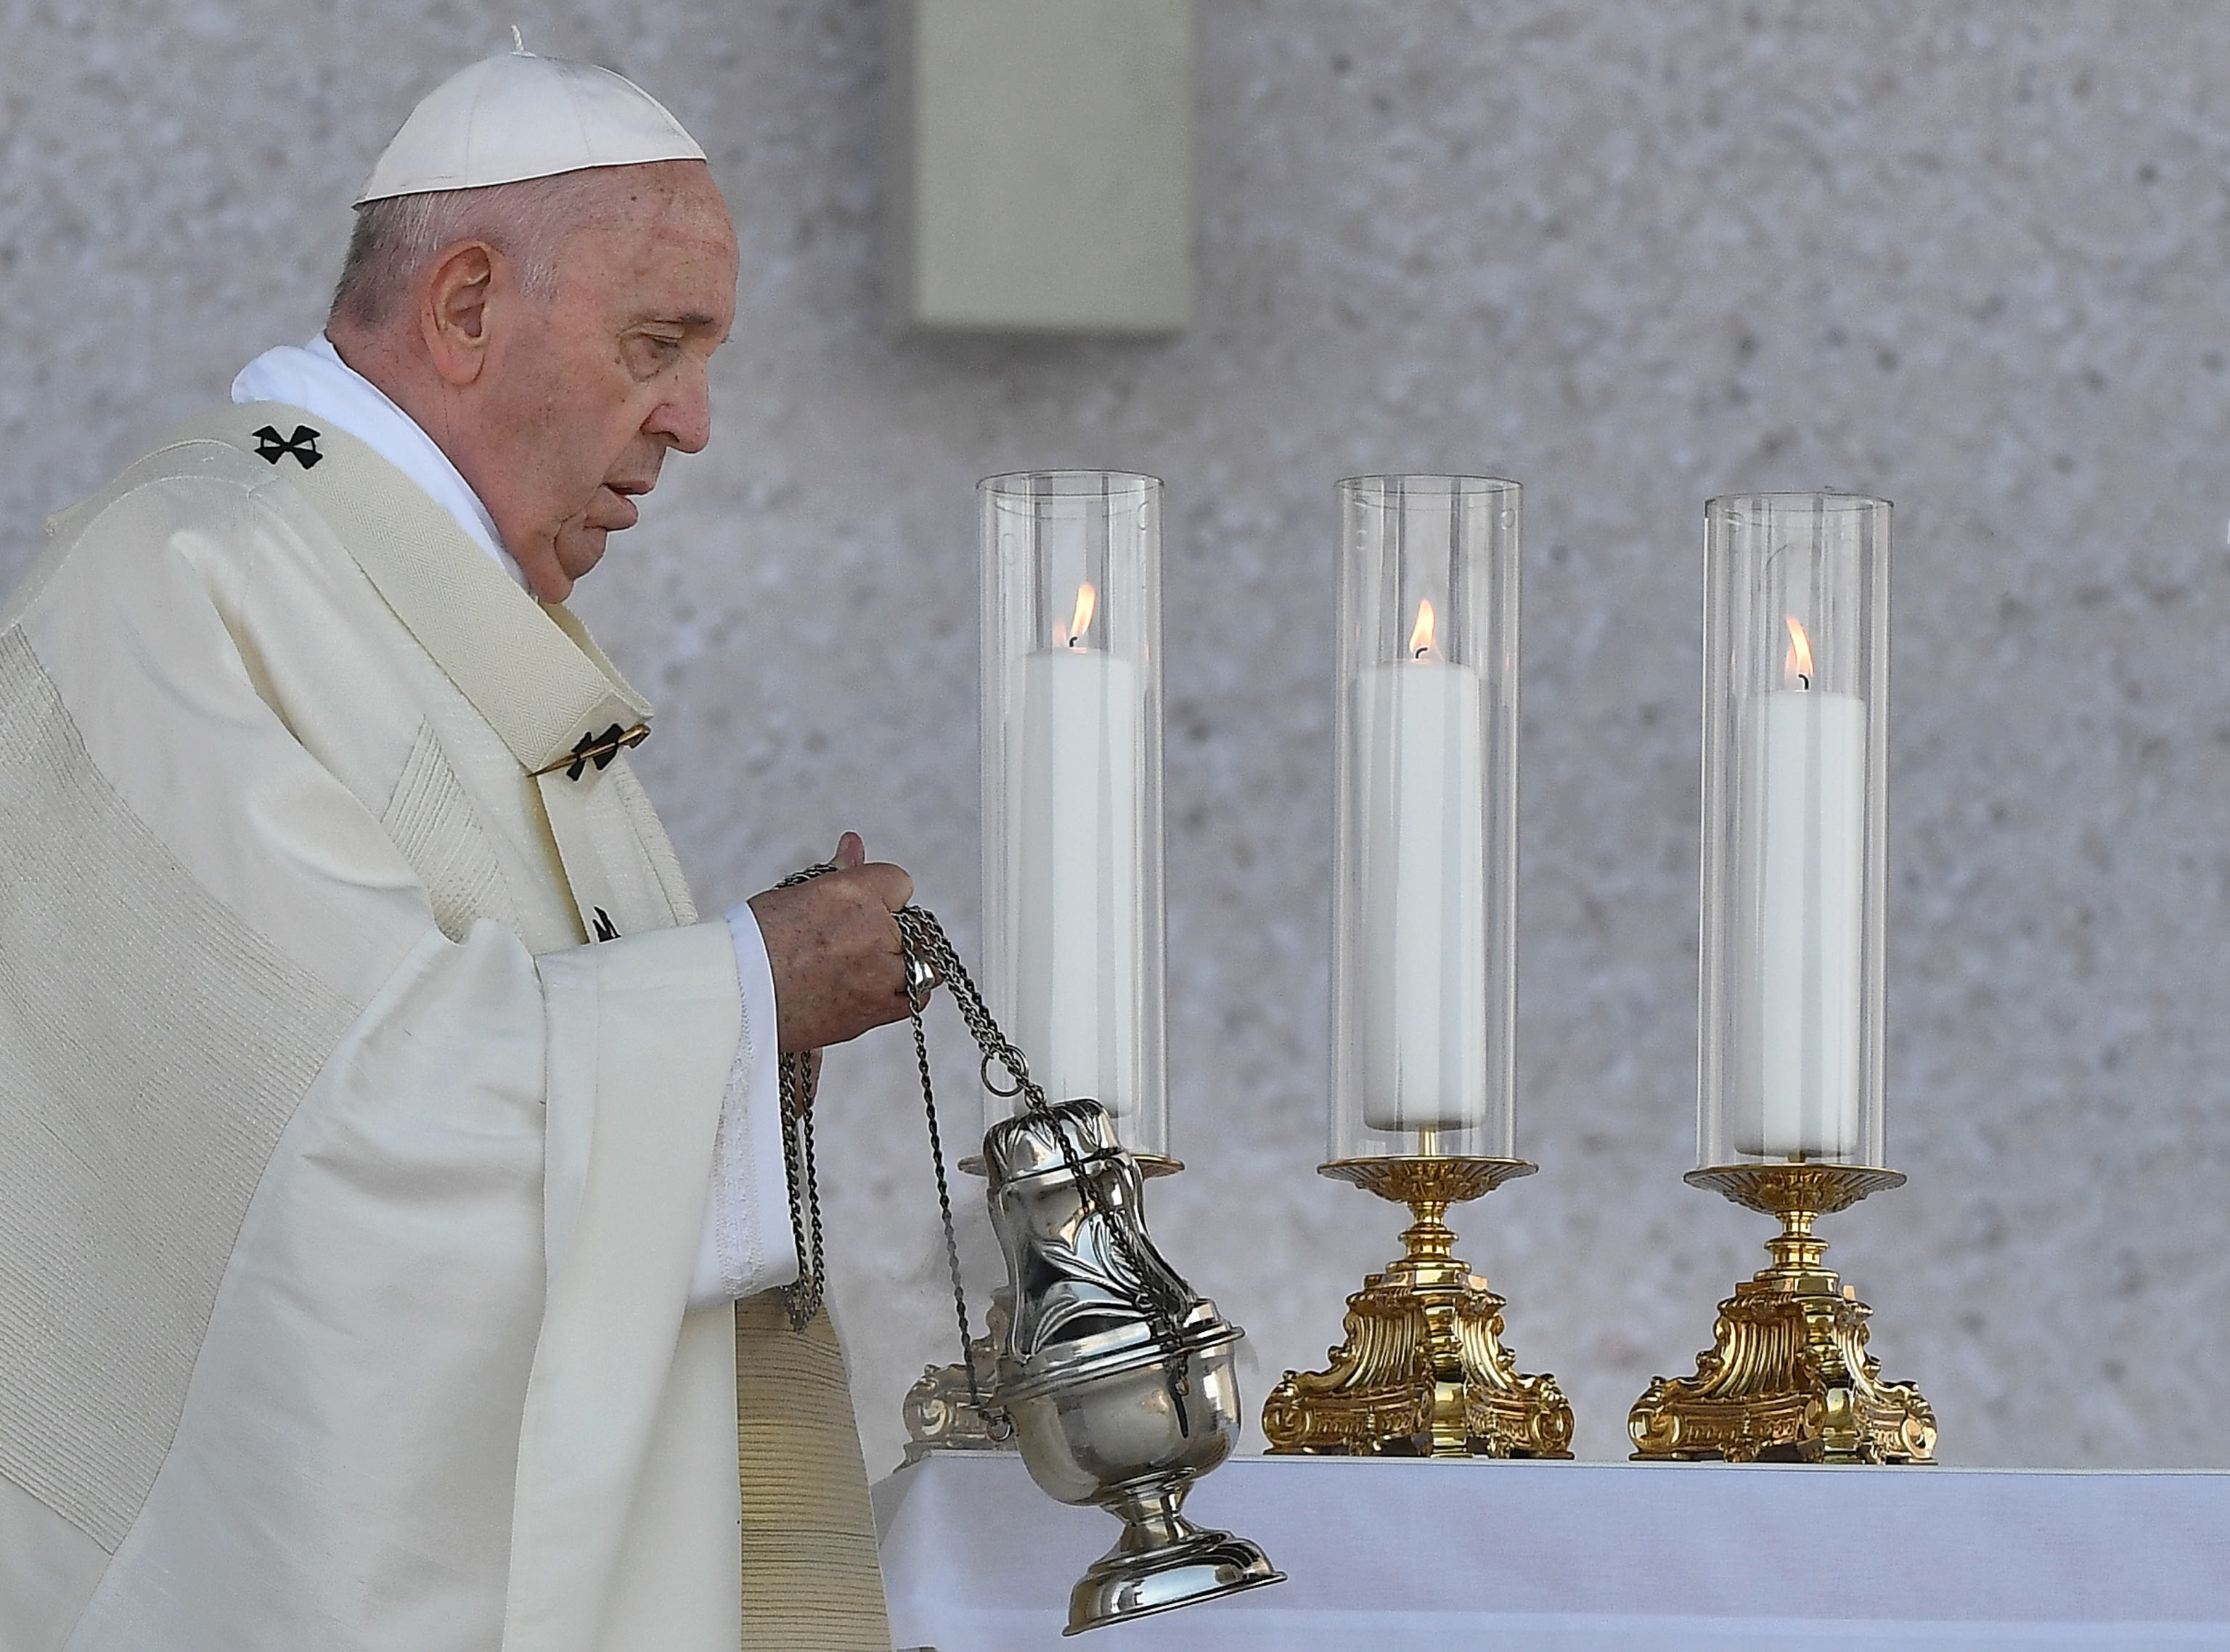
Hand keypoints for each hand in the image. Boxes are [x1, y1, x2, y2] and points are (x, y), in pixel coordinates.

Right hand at [748, 832, 914, 1054]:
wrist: (733, 999)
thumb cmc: (753, 944)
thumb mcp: (795, 894)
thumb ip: (838, 871)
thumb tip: (854, 843)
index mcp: (852, 893)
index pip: (900, 882)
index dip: (882, 895)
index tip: (862, 907)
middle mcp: (873, 931)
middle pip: (915, 924)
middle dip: (893, 930)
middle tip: (854, 943)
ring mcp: (879, 975)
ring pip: (923, 962)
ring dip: (902, 962)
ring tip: (862, 968)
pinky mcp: (875, 1011)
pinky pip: (914, 998)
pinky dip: (902, 992)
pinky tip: (871, 989)